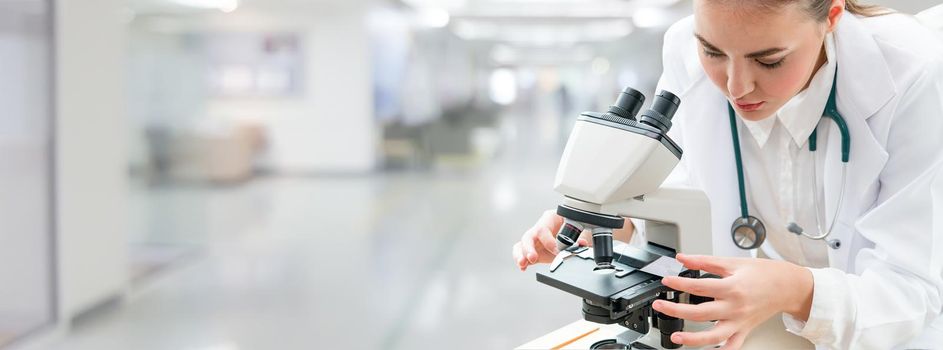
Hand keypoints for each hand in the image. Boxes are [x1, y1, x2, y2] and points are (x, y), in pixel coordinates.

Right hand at [511, 210, 588, 270]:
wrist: (578, 232)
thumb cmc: (576, 226)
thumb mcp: (580, 230)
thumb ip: (580, 237)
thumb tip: (582, 244)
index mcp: (550, 219)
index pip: (543, 230)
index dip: (549, 242)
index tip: (558, 252)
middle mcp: (540, 229)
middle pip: (528, 237)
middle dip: (529, 248)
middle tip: (533, 258)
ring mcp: (534, 240)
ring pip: (522, 245)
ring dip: (521, 255)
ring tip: (522, 264)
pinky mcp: (533, 251)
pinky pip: (521, 254)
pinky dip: (521, 260)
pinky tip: (523, 267)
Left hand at [651, 254, 813, 348]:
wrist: (788, 286)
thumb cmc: (764, 273)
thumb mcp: (732, 262)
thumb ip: (705, 261)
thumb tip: (683, 258)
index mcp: (732, 287)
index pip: (698, 287)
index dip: (678, 284)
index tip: (666, 281)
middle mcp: (735, 307)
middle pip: (700, 312)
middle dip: (676, 310)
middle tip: (660, 306)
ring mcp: (739, 322)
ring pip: (714, 336)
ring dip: (693, 339)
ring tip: (676, 337)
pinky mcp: (744, 330)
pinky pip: (731, 346)